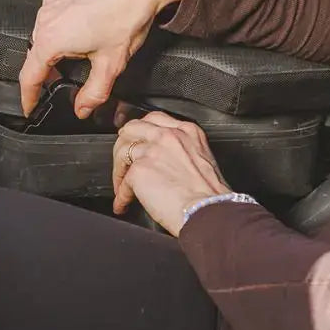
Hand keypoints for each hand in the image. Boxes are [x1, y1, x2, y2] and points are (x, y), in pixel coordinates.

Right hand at [19, 0, 186, 119]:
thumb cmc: (128, 14)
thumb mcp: (111, 64)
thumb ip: (93, 93)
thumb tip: (83, 108)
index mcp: (51, 38)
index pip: (29, 76)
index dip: (28, 96)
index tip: (29, 106)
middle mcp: (45, 17)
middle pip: (36, 54)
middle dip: (48, 71)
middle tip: (62, 82)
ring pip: (44, 33)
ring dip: (55, 48)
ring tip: (80, 52)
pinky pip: (52, 14)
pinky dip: (61, 26)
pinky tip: (82, 30)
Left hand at [112, 112, 230, 235]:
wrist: (209, 211)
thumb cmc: (211, 195)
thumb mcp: (203, 159)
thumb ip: (182, 150)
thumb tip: (164, 160)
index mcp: (187, 131)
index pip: (154, 118)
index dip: (141, 130)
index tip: (136, 139)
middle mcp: (168, 136)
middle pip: (132, 129)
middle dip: (123, 145)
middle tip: (122, 161)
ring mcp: (152, 151)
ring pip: (122, 152)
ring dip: (119, 171)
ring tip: (121, 186)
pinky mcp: (140, 170)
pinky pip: (123, 181)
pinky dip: (121, 195)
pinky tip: (124, 203)